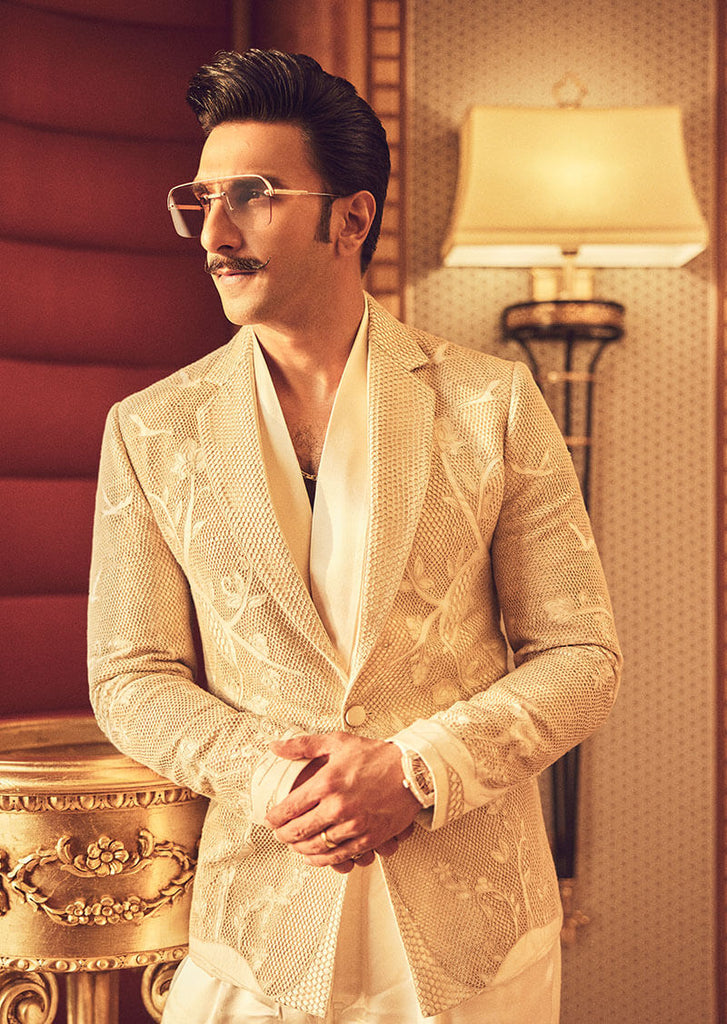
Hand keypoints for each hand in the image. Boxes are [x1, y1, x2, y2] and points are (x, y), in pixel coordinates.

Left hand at [264, 732, 420, 871]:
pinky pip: (339, 856)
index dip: (274, 818)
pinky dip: (322, 860)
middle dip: (283, 836)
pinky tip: (315, 856)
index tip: (270, 819)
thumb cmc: (376, 756)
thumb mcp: (337, 742)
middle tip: (279, 833)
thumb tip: (276, 747)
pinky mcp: (368, 838)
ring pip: (316, 847)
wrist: (412, 770)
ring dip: (300, 849)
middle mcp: (338, 806)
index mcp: (327, 783)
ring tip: (295, 845)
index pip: (288, 808)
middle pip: (298, 831)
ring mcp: (354, 825)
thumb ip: (303, 746)